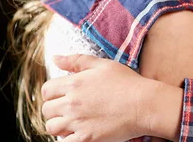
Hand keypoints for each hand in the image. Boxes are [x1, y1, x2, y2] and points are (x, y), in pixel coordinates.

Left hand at [41, 54, 159, 141]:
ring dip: (60, 124)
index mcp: (75, 83)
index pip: (46, 90)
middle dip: (55, 109)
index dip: (53, 93)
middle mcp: (72, 103)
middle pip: (46, 110)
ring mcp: (78, 122)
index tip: (63, 95)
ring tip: (74, 121)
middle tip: (70, 109)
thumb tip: (54, 58)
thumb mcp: (104, 65)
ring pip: (51, 127)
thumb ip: (77, 60)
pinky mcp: (85, 139)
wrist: (145, 104)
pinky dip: (69, 138)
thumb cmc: (128, 83)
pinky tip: (80, 132)